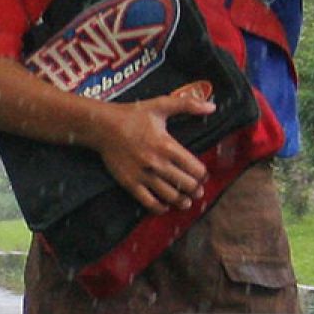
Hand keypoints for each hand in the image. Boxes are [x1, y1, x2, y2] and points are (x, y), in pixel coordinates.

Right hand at [94, 87, 213, 213]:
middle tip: (197, 190)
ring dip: (182, 201)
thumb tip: (211, 107)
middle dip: (195, 189)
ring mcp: (143, 175)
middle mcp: (157, 163)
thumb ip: (187, 104)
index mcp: (167, 145)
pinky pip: (149, 202)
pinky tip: (165, 206)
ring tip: (186, 201)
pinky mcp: (130, 183)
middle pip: (187, 185)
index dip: (202, 174)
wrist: (102, 126)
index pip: (195, 168)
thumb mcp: (161, 104)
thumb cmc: (132, 115)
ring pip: (171, 196)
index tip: (202, 175)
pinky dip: (160, 208)